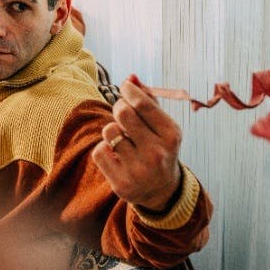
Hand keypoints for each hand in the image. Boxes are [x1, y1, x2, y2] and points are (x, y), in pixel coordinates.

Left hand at [91, 74, 181, 211]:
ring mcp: (138, 170)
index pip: (143, 104)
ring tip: (121, 137)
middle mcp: (156, 153)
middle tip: (121, 110)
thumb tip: (131, 77)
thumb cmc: (159, 149)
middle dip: (119, 106)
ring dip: (112, 130)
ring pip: (109, 131)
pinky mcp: (121, 183)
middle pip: (123, 114)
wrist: (161, 192)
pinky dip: (103, 148)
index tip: (125, 86)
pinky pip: (99, 151)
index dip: (129, 90)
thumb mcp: (162, 127)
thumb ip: (148, 101)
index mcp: (171, 136)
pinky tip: (115, 154)